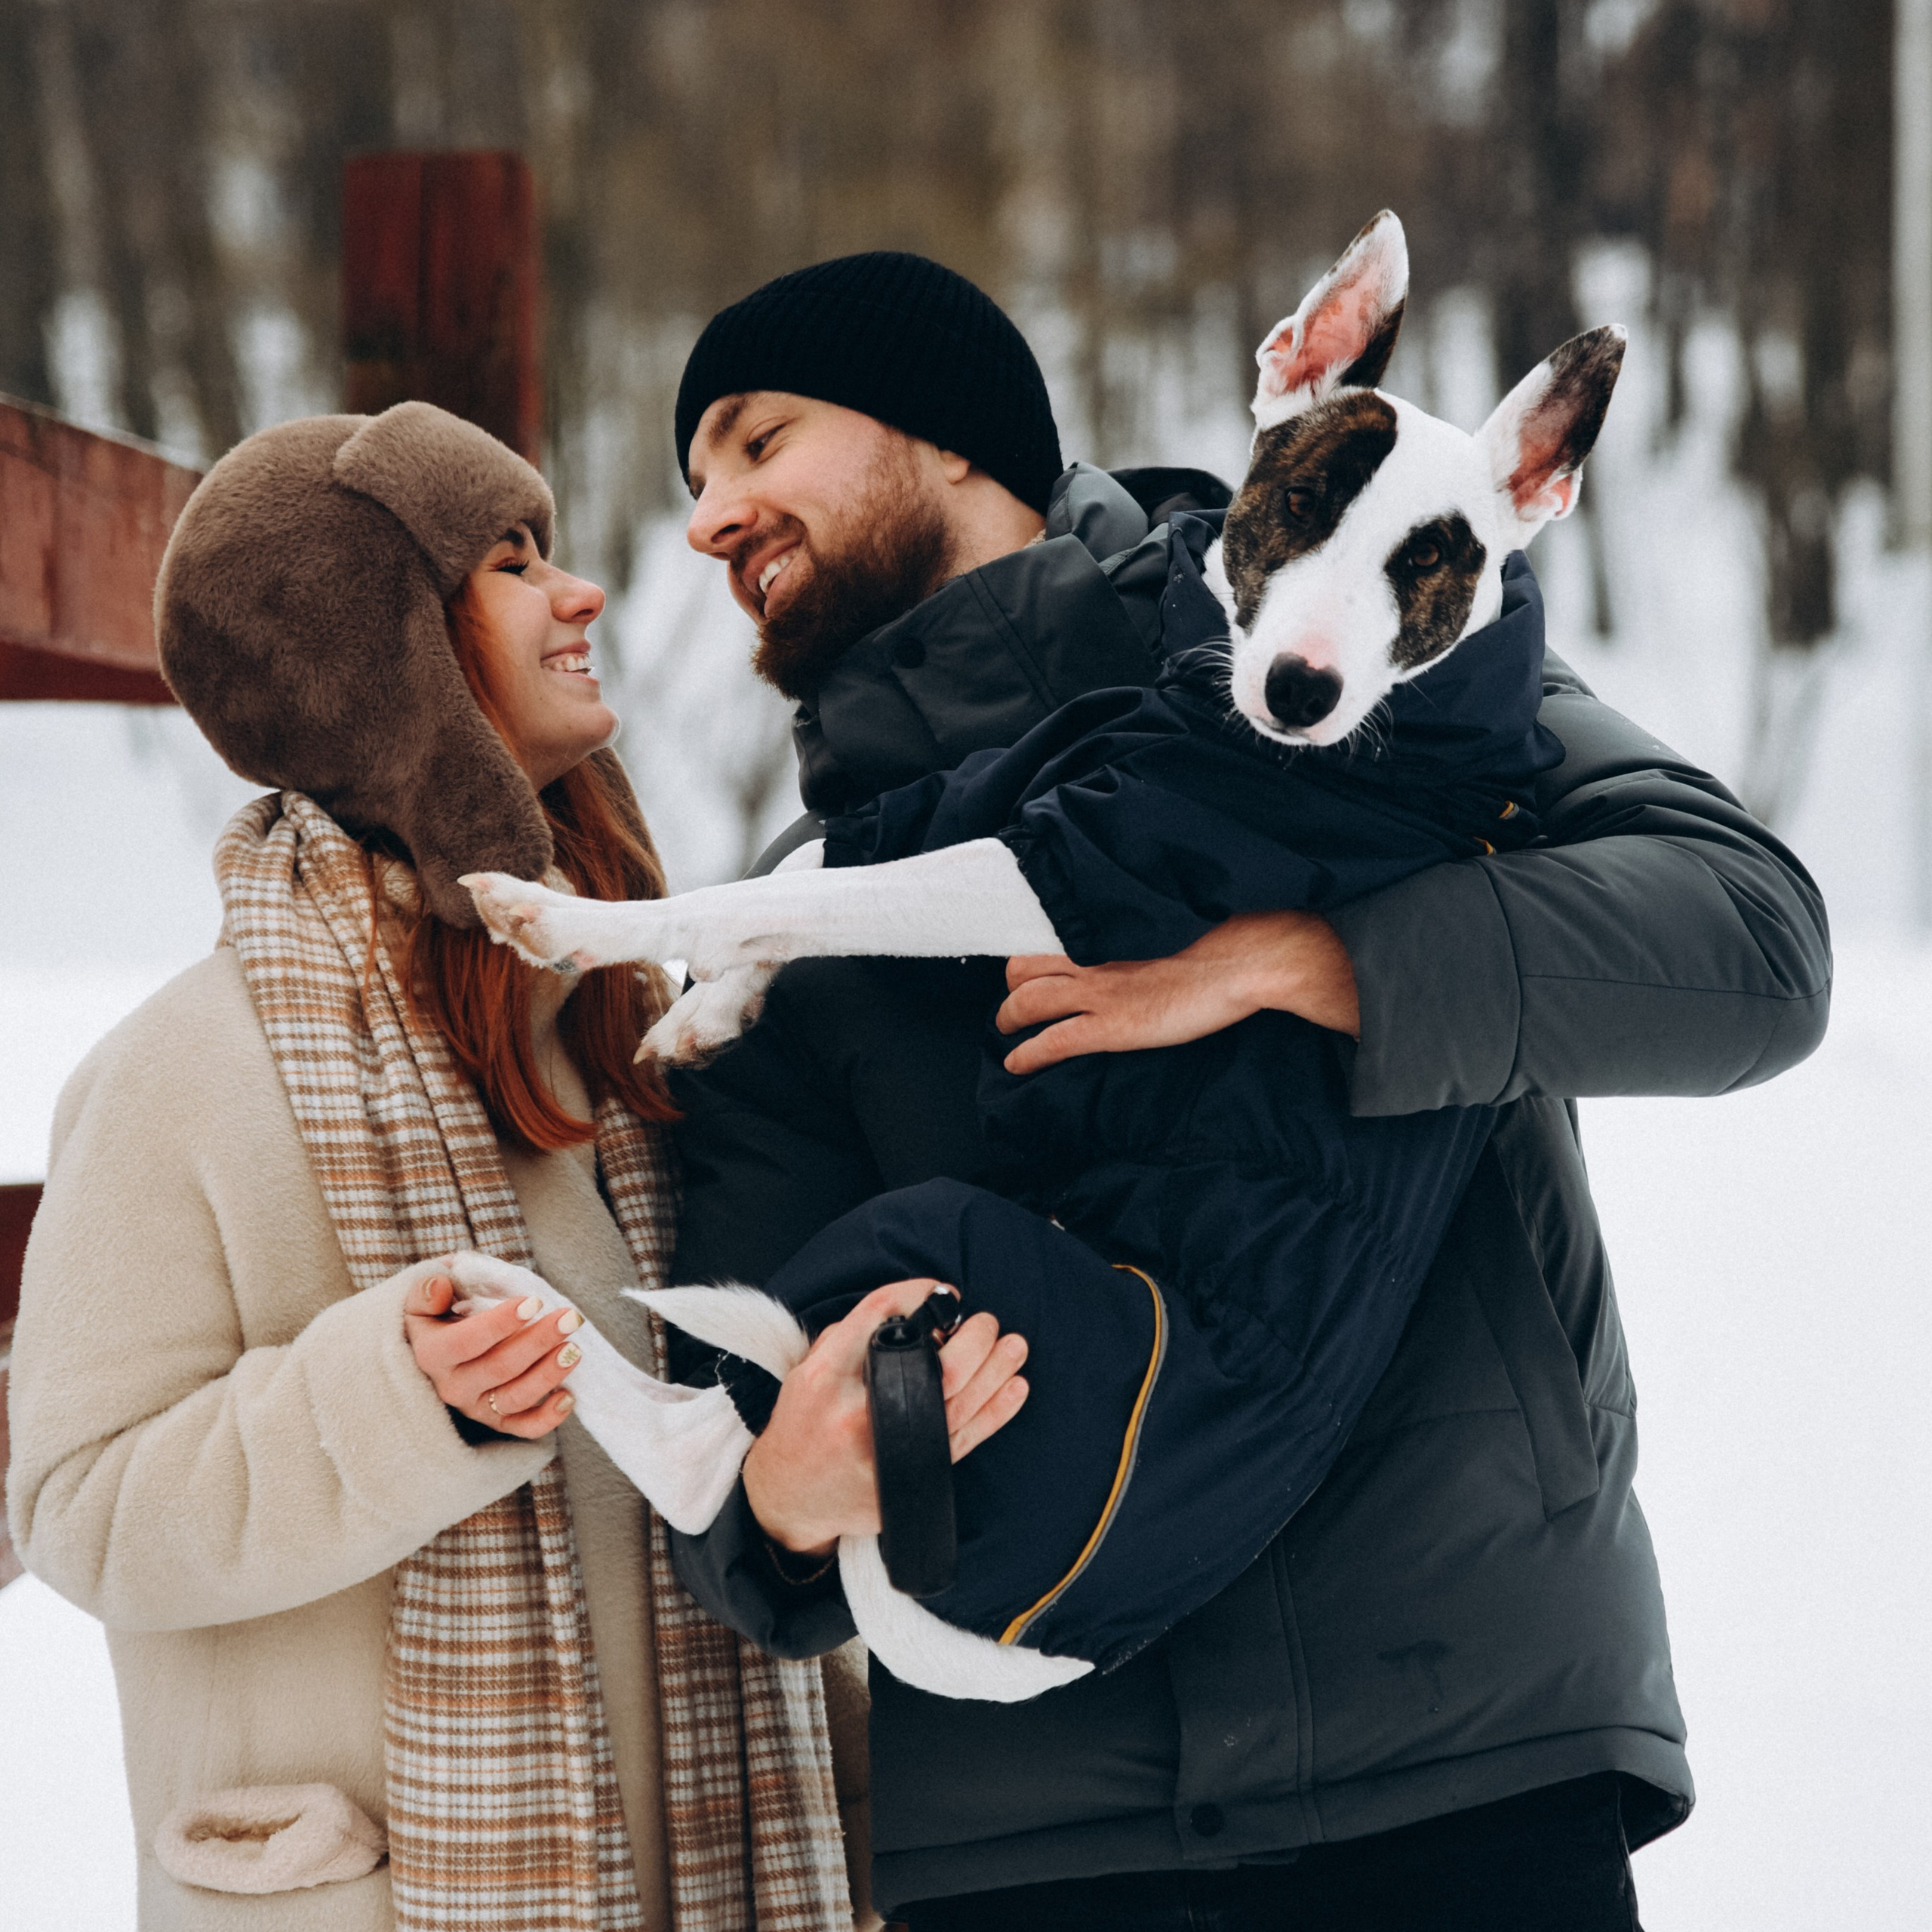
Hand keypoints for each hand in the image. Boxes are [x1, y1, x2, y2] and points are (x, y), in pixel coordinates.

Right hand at [405, 1270, 583, 1440]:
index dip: (500, 1323)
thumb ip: (424, 1292)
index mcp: (432, 1355)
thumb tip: (438, 1286)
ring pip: (515, 1397)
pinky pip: (522, 1427)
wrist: (430, 1354)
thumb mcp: (420, 1302)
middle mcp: (452, 1386)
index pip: (465, 1342)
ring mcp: (474, 1407)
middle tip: (569, 1318)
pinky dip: (548, 1418)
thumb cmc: (435, 1319)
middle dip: (538, 1341)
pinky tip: (569, 1396)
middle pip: (499, 1367)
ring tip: (574, 1350)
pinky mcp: (494, 1420)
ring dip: (548, 1375)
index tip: (534, 1301)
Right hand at [743, 1277, 1029, 1556]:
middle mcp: (858, 1413)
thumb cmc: (804, 1423)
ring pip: (959, 1403)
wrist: (791, 1497)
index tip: (944, 1291)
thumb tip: (912, 1311)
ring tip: (1013, 1346)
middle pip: (934, 1366)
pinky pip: (965, 1440)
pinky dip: (995, 1412)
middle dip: (972, 1338)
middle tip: (986, 1322)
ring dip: (995, 1369)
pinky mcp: (910, 1478)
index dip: (919, 1294)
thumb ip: (852, 1337)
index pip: (879, 1316)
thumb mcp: (808, 1370)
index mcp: (826, 1376)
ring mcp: (887, 1450)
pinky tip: (1013, 1387)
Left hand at [995, 909, 1360, 1074]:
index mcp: (1105, 926)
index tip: (1029, 963)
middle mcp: (1092, 955)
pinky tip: (1017, 1063)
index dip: (1032, 952)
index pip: (1046, 934)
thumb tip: (1137, 932)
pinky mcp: (1109, 1027)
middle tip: (1015, 998)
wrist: (1244, 956)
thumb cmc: (1221, 933)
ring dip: (1008, 1018)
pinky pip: (1051, 1042)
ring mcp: (1097, 991)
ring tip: (1006, 1029)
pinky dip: (1027, 1054)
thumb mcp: (1168, 919)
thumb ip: (1140, 926)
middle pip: (1024, 966)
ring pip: (1025, 1002)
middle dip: (1012, 984)